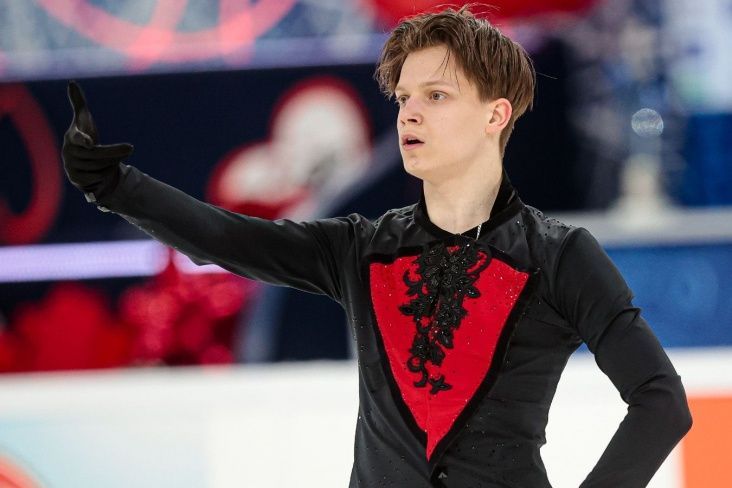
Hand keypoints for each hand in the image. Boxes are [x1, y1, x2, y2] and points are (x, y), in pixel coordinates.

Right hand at [61, 80, 133, 202]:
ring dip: (111, 163)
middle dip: (115, 152)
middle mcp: (70, 154)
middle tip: (130, 148)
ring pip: (101, 167)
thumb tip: (71, 82)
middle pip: (99, 154)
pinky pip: (100, 178)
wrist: (85, 164)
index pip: (78, 138)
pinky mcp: (79, 182)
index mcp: (72, 138)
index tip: (90, 141)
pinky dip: (107, 175)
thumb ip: (78, 103)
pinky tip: (104, 173)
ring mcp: (72, 169)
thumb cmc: (86, 139)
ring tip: (109, 161)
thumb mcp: (85, 121)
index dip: (83, 139)